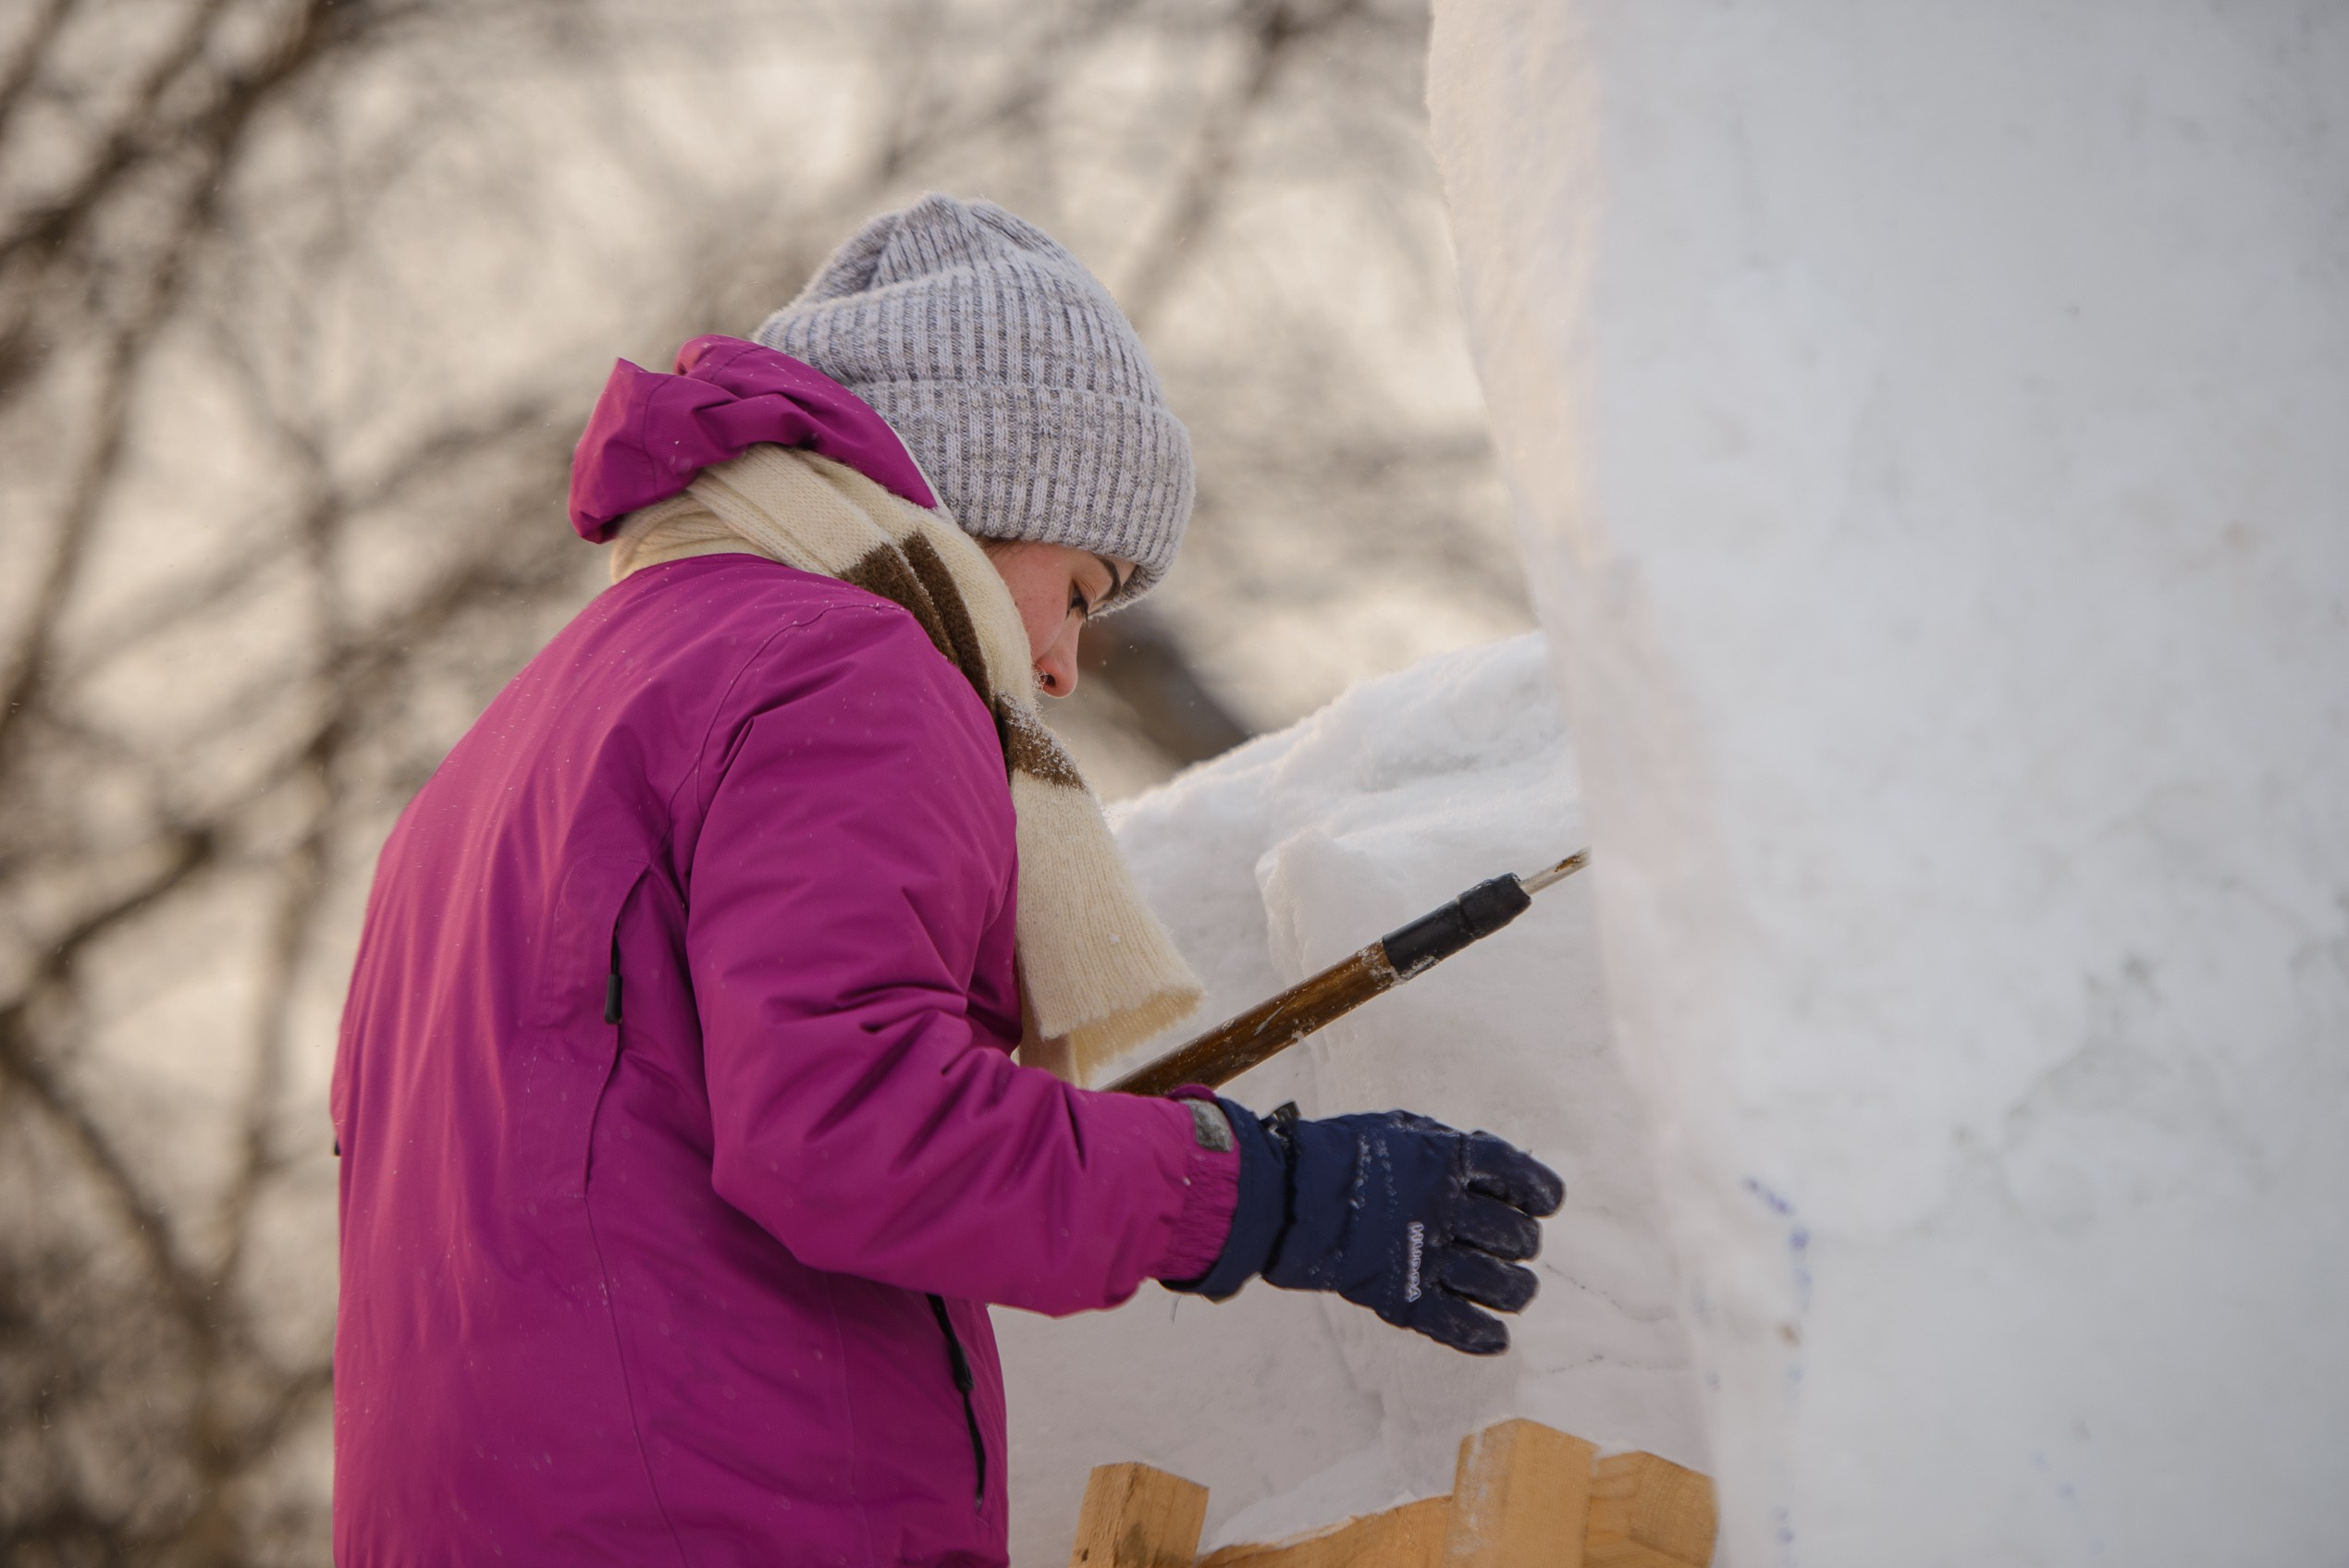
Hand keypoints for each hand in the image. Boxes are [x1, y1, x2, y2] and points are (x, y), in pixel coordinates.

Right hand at [1166, 1101, 1564, 1355]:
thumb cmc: (1343, 1153)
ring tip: (1513, 1289)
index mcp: (1450, 1162)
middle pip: (1518, 1237)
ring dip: (1516, 1290)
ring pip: (1502, 1286)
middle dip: (1522, 1243)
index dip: (1542, 1194)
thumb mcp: (1402, 1128)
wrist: (1287, 1196)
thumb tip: (1492, 1158)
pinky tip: (1495, 1337)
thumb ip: (1448, 1144)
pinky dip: (1484, 1336)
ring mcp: (1428, 1256)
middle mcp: (1449, 1209)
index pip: (1522, 1179)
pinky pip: (1460, 1326)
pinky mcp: (1405, 1297)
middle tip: (1513, 1245)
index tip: (1542, 1203)